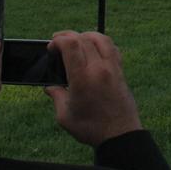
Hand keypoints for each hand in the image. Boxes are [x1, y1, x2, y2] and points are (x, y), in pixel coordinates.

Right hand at [44, 31, 141, 146]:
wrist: (119, 133)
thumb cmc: (91, 128)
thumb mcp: (65, 116)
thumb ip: (56, 96)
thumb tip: (49, 87)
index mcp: (83, 78)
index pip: (72, 45)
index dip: (58, 40)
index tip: (50, 46)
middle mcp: (99, 68)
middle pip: (84, 38)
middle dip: (68, 36)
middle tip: (57, 42)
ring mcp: (112, 68)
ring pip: (101, 39)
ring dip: (86, 35)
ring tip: (75, 40)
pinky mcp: (120, 71)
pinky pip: (112, 48)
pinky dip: (101, 42)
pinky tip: (93, 49)